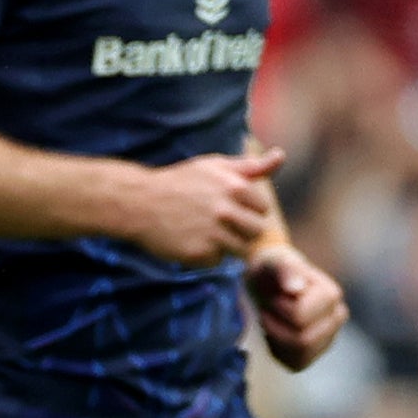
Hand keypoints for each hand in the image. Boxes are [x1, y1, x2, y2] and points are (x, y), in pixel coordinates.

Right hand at [120, 148, 278, 266]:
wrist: (137, 202)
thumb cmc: (180, 182)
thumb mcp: (214, 167)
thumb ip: (251, 167)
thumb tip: (280, 155)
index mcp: (235, 187)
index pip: (263, 209)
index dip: (245, 209)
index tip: (223, 205)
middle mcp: (225, 211)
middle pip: (256, 232)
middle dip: (242, 229)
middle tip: (216, 223)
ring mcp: (212, 233)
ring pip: (241, 250)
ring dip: (226, 245)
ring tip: (204, 233)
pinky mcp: (198, 253)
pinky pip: (217, 261)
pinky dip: (206, 255)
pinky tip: (189, 241)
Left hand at [250, 241, 344, 369]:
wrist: (268, 280)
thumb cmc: (270, 269)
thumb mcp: (272, 263)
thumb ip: (285, 270)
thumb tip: (296, 288)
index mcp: (331, 295)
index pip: (300, 317)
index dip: (278, 308)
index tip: (274, 297)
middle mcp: (337, 317)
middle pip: (303, 341)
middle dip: (276, 326)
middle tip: (269, 310)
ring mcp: (329, 336)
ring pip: (301, 355)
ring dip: (277, 339)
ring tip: (272, 320)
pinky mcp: (316, 352)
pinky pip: (296, 364)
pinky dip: (279, 352)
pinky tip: (275, 335)